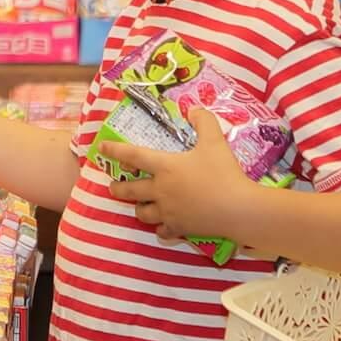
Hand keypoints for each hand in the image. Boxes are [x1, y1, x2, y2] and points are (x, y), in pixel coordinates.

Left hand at [100, 106, 255, 241]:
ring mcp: (168, 212)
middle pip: (129, 190)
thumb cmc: (224, 173)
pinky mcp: (180, 228)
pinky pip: (162, 231)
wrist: (238, 209)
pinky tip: (164, 226)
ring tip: (141, 206)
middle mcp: (160, 190)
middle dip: (117, 188)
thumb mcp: (215, 141)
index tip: (101, 148)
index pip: (133, 155)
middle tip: (113, 187)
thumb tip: (194, 109)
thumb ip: (204, 121)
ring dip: (139, 209)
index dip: (115, 150)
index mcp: (165, 166)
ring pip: (142, 213)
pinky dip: (161, 228)